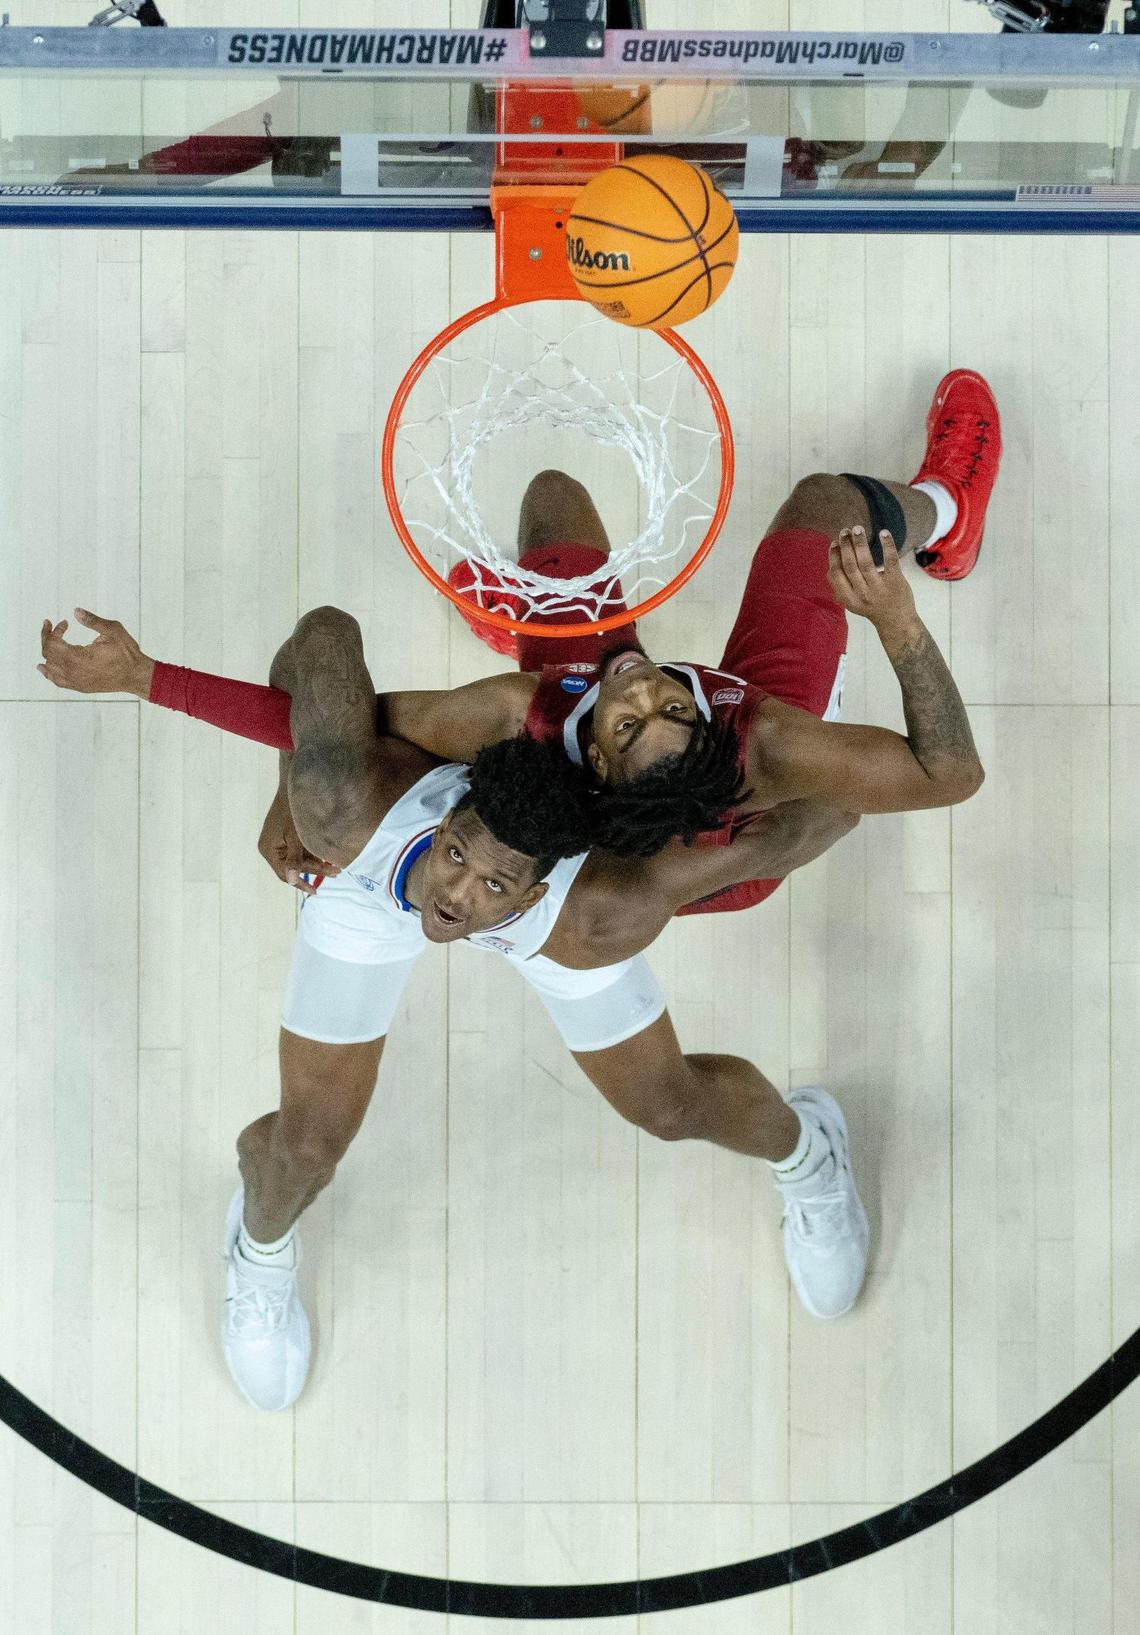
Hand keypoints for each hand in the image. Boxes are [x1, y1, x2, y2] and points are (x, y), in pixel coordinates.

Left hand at [37, 609, 153, 695]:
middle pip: (48, 654)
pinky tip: (45, 668)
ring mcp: (76, 681)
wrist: (136, 676)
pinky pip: (58, 682)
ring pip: (50, 669)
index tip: (64, 622)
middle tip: (51, 627)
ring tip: (47, 642)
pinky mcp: (81, 687)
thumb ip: (92, 620)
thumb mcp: (112, 630)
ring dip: (47, 654)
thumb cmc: (127, 653)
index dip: (54, 630)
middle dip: (47, 638)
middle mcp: (73, 671)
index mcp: (78, 657)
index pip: (53, 643)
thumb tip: (76, 611)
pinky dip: (49, 673)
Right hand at [258, 784, 339, 896]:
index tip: (315, 891)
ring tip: (336, 865)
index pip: (285, 874)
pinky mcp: (286, 834)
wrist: (295, 782)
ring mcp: (278, 840)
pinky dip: (313, 852)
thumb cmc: (293, 808)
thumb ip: (295, 859)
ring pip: (298, 858)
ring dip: (316, 862)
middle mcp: (271, 847)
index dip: (301, 883)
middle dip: (315, 870)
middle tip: (336, 872)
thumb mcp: (296, 836)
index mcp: (268, 849)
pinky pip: (299, 849)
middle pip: (293, 867)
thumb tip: (292, 881)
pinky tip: (329, 855)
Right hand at [826, 526, 917, 637]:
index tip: (834, 543)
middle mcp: (862, 593)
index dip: (834, 557)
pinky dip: (887, 545)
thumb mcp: (852, 602)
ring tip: (857, 529)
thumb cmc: (872, 608)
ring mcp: (879, 588)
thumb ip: (841, 587)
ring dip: (860, 543)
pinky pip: (890, 560)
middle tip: (845, 531)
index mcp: (848, 598)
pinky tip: (883, 533)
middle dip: (846, 546)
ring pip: (866, 562)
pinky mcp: (895, 582)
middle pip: (850, 565)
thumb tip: (829, 567)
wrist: (896, 622)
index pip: (837, 574)